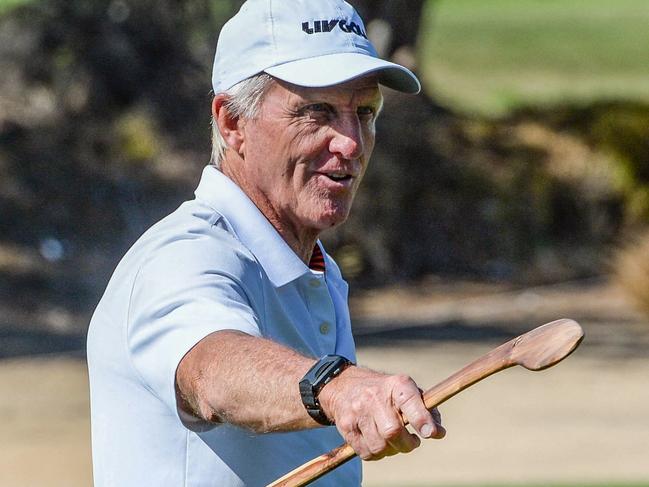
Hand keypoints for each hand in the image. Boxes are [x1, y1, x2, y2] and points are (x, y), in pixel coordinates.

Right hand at [317, 366, 444, 459]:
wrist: (344, 386)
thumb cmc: (384, 392)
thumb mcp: (405, 390)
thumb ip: (426, 409)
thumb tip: (439, 432)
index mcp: (395, 385)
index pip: (410, 401)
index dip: (422, 419)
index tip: (431, 433)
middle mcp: (374, 396)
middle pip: (393, 431)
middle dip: (407, 444)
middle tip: (412, 442)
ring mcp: (357, 411)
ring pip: (379, 446)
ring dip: (391, 450)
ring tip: (393, 441)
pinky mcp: (345, 426)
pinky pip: (366, 453)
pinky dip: (376, 454)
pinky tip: (378, 442)